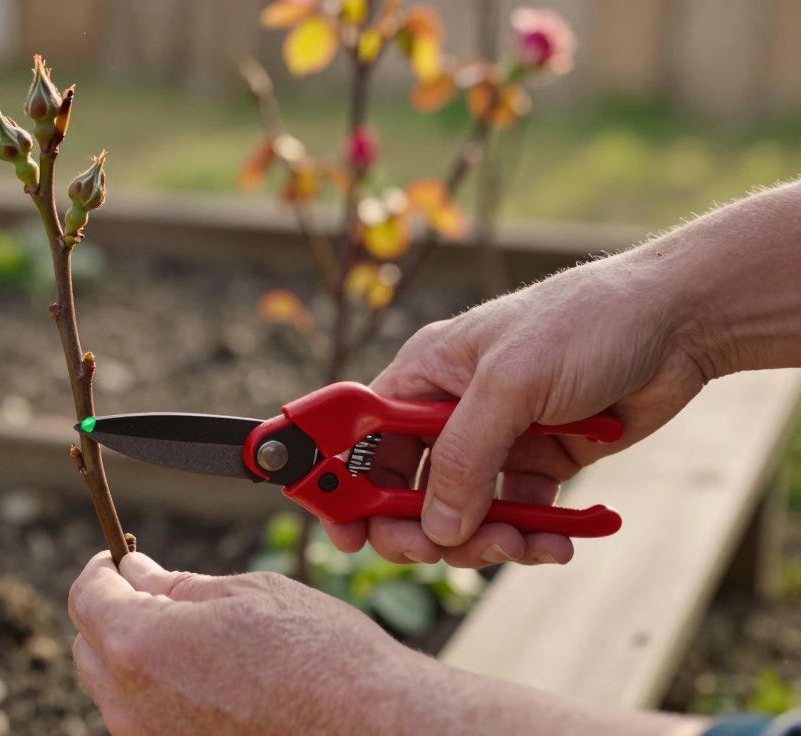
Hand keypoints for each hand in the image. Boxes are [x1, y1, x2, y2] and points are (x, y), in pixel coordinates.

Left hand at [68, 550, 426, 734]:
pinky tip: (211, 681)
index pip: (86, 596)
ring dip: (138, 657)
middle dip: (115, 612)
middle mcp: (131, 706)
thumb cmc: (320, 657)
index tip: (120, 557)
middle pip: (91, 646)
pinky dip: (162, 696)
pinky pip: (147, 721)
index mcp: (140, 646)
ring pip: (116, 689)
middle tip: (160, 593)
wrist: (371, 727)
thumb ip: (175, 586)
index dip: (102, 568)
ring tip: (198, 641)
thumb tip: (136, 572)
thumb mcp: (245, 594)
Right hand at [329, 249, 709, 566]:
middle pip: (405, 490)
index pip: (359, 436)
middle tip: (442, 552)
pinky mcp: (538, 463)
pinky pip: (516, 517)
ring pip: (461, 515)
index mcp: (422, 376)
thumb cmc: (584, 323)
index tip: (341, 531)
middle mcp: (448, 411)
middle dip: (421, 529)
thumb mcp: (510, 385)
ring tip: (524, 543)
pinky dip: (532, 537)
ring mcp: (494, 441)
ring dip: (486, 540)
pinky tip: (558, 541)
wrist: (677, 324)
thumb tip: (437, 527)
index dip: (340, 483)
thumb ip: (464, 457)